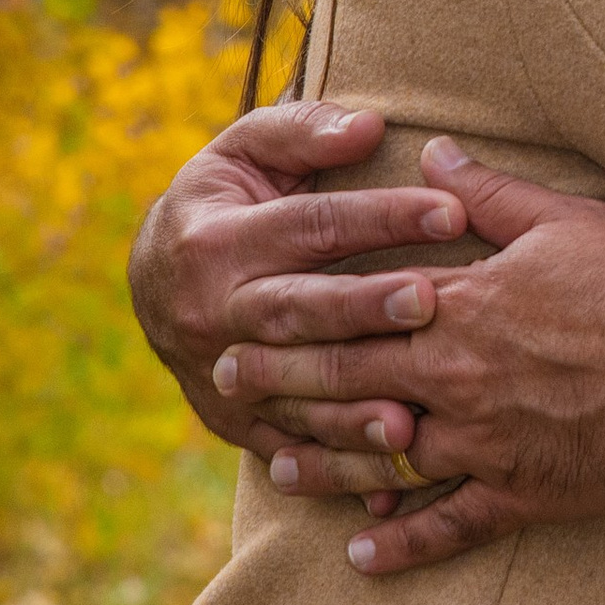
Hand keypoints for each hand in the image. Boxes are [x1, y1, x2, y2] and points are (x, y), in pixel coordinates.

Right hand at [129, 101, 467, 448]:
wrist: (151, 281)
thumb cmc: (221, 200)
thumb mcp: (244, 150)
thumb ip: (303, 132)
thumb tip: (369, 125)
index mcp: (218, 239)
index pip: (311, 225)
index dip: (381, 216)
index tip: (453, 210)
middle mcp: (212, 312)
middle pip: (297, 311)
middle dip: (363, 309)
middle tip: (430, 301)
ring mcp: (218, 374)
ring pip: (289, 394)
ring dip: (349, 410)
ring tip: (411, 418)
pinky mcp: (232, 423)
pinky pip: (286, 449)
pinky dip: (336, 471)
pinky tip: (390, 478)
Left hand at [217, 142, 604, 570]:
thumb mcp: (564, 219)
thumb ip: (489, 192)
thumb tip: (436, 148)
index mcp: (461, 309)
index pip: (354, 311)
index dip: (292, 315)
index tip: (245, 313)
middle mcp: (458, 379)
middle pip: (347, 385)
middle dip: (281, 383)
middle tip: (226, 381)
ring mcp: (486, 444)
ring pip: (383, 461)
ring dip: (324, 467)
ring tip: (279, 469)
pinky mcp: (523, 494)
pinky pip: (448, 527)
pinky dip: (402, 543)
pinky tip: (365, 553)